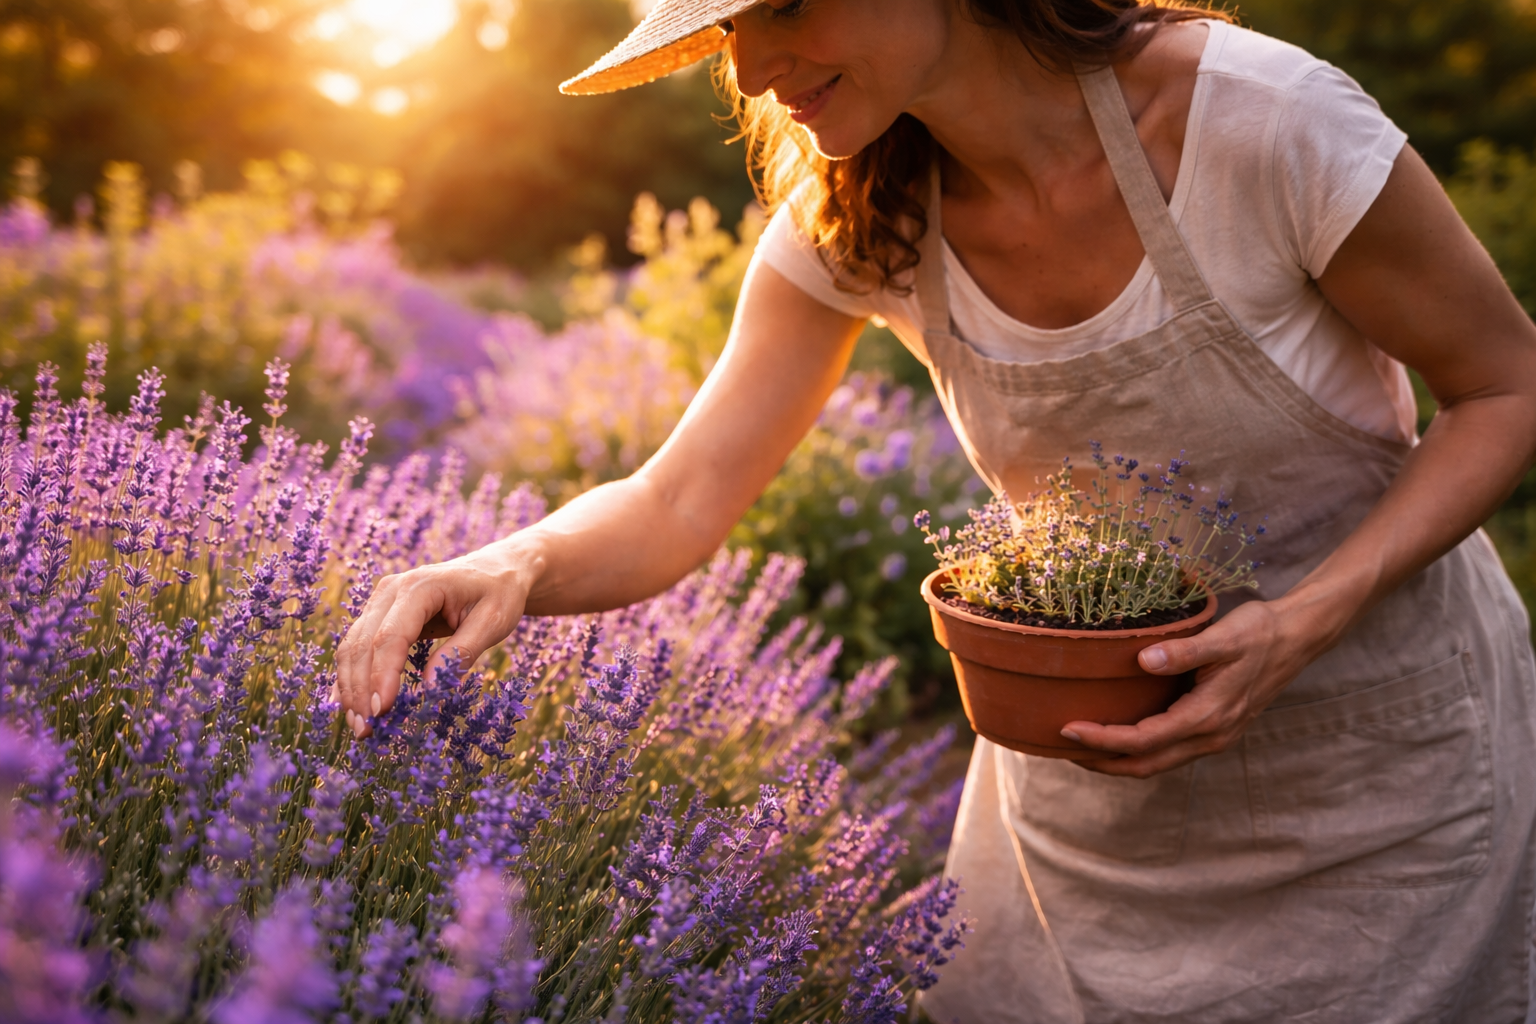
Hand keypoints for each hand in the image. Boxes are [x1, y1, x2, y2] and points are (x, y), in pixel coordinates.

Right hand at [334, 540, 532, 737]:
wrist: (495, 569)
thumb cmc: (499, 594)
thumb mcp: (493, 622)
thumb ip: (461, 652)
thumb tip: (431, 690)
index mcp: (421, 586)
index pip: (391, 636)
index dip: (382, 676)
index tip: (381, 712)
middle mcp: (391, 590)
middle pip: (363, 644)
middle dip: (360, 690)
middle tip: (366, 731)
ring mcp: (381, 600)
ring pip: (352, 648)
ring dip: (350, 689)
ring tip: (360, 728)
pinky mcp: (379, 614)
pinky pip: (357, 647)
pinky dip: (351, 677)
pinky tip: (348, 706)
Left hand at [1061, 599, 1322, 777]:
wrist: (1298, 637)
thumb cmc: (1259, 632)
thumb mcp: (1223, 636)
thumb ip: (1185, 651)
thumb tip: (1144, 661)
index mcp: (1208, 716)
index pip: (1143, 740)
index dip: (1103, 739)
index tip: (1067, 728)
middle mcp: (1211, 735)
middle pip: (1146, 764)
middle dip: (1103, 761)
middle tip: (1061, 748)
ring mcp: (1215, 736)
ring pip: (1158, 762)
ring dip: (1119, 760)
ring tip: (1082, 747)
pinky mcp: (1216, 728)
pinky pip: (1170, 750)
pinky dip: (1139, 750)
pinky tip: (1119, 733)